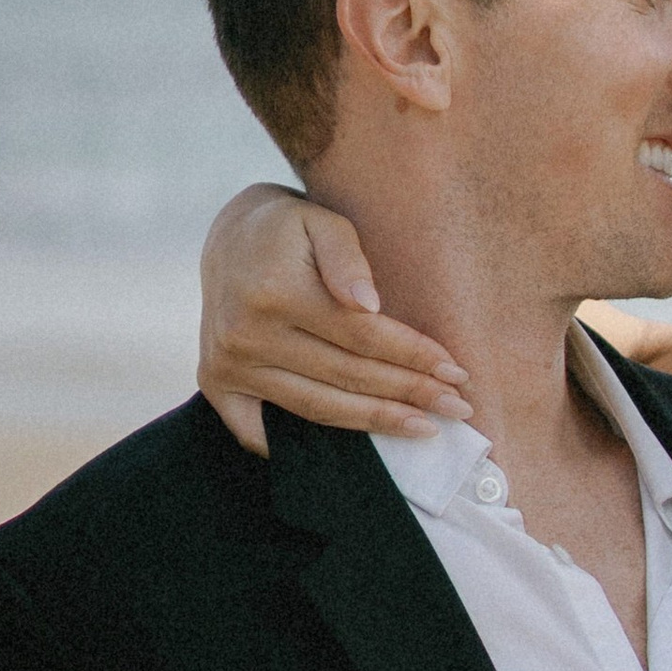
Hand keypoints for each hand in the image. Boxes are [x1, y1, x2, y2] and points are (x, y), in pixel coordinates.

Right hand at [198, 183, 473, 453]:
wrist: (229, 239)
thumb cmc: (289, 230)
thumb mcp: (323, 222)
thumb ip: (347, 257)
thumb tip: (368, 304)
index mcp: (275, 290)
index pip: (362, 336)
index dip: (414, 356)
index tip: (456, 372)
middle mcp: (246, 333)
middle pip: (346, 376)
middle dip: (409, 393)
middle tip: (457, 407)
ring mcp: (227, 363)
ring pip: (318, 408)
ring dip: (376, 422)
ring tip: (424, 428)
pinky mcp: (214, 384)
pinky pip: (262, 433)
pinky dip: (305, 446)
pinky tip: (354, 449)